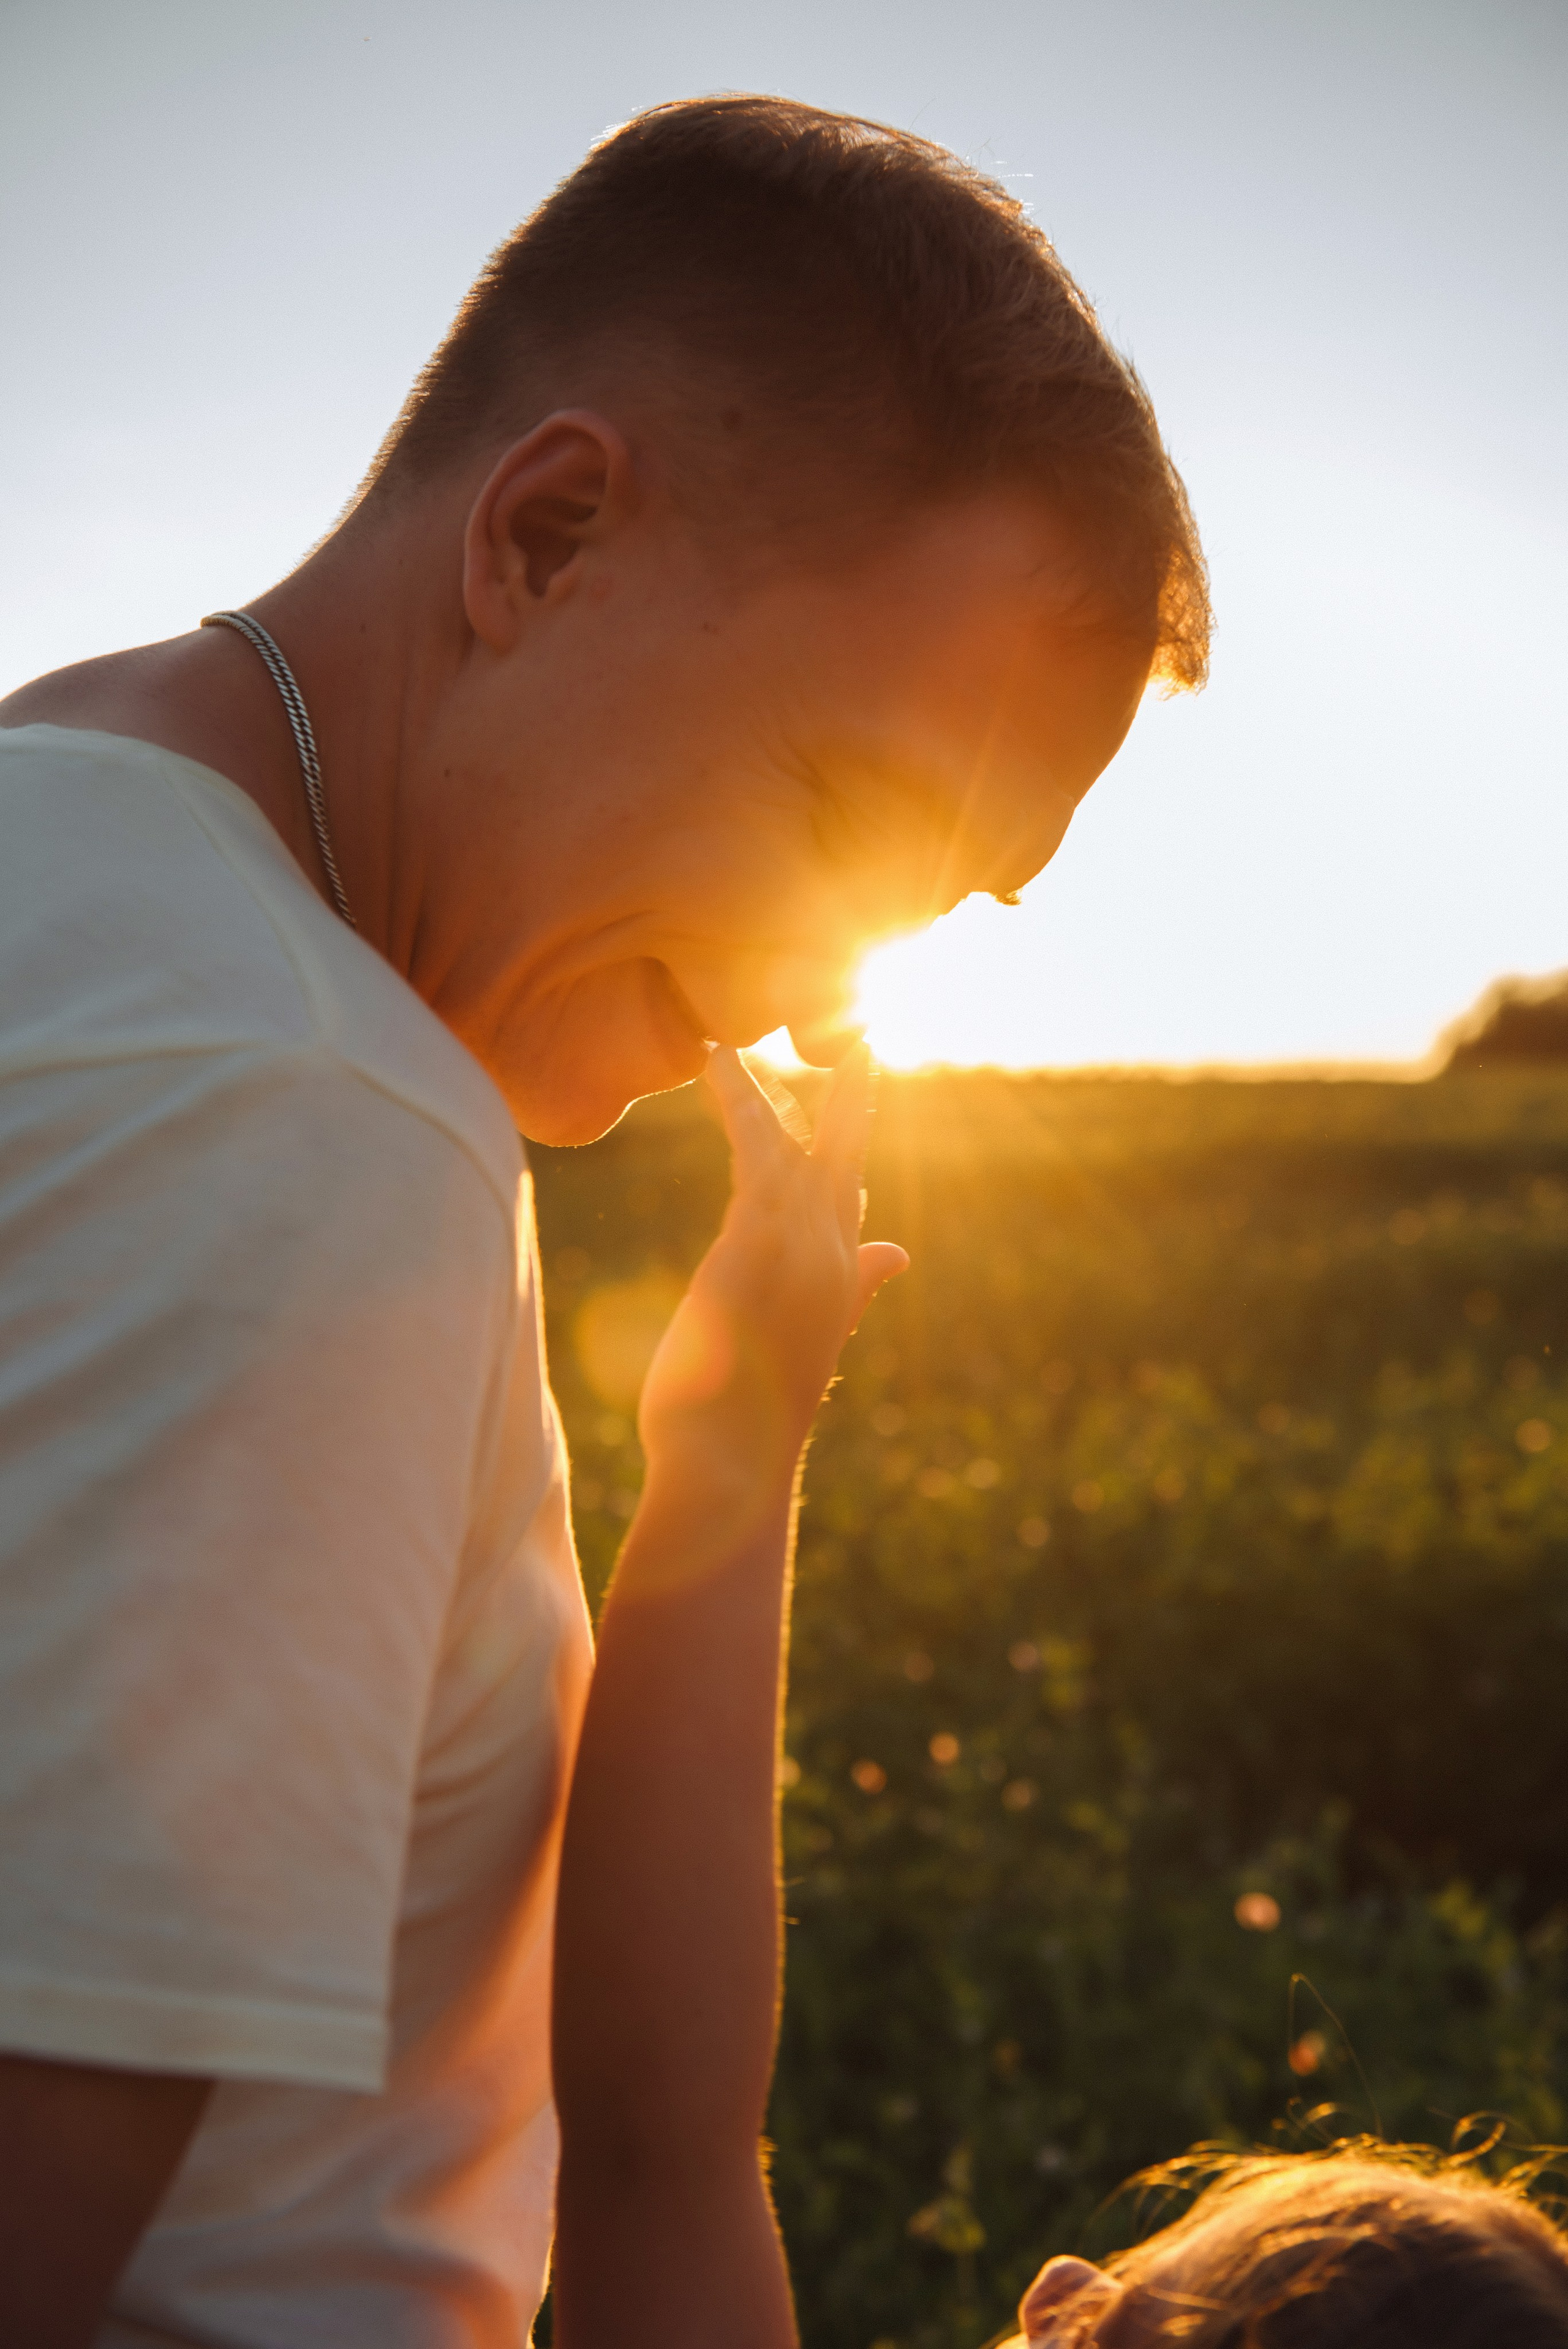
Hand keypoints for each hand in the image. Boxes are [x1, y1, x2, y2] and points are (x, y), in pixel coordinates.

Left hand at [637, 1046, 907, 1501]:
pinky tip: (713, 1062)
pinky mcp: (759, 1236)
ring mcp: (800, 1245)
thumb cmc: (748, 1429)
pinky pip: (752, 1146)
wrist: (730, 1467)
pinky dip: (736, 1100)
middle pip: (845, 1161)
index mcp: (836, 1293)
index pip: (848, 1212)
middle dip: (854, 1105)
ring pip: (793, 1143)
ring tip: (740, 1040)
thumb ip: (844, 1308)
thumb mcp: (798, 1362)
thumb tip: (888, 1271)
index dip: (845, 1165)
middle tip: (863, 1049)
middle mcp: (830, 1261)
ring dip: (768, 1089)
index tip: (850, 1126)